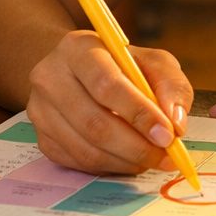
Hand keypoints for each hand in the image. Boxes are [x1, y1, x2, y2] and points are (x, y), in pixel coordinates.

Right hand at [26, 29, 193, 175]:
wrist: (79, 71)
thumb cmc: (121, 65)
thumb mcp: (152, 61)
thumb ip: (170, 85)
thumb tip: (175, 123)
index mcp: (78, 48)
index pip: (106, 84)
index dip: (139, 113)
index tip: (168, 135)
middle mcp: (50, 77)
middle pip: (94, 122)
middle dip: (136, 146)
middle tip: (166, 156)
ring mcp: (40, 110)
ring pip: (86, 149)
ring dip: (126, 161)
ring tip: (153, 159)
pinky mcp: (42, 138)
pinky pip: (79, 162)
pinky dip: (111, 167)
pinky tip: (130, 159)